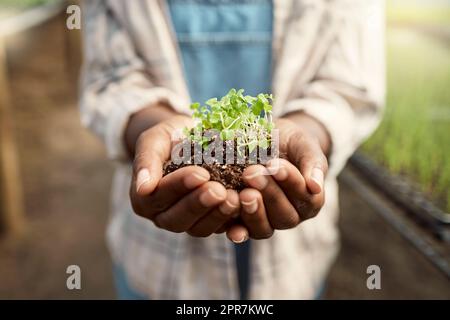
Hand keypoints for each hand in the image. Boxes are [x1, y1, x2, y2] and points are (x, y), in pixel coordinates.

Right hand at [128, 112, 241, 238]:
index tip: (200, 173)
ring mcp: (189, 222)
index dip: (179, 186)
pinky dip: (234, 222)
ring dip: (218, 215)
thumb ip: (146, 161)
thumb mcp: (154, 140)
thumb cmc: (170, 137)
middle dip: (199, 204)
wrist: (193, 138)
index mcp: (145, 199)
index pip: (158, 197)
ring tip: (235, 198)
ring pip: (200, 229)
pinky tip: (247, 207)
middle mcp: (164, 216)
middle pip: (178, 220)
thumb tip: (143, 188)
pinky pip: (221, 229)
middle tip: (219, 190)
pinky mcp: (212, 223)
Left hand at [230, 113, 329, 239]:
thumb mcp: (304, 145)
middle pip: (284, 215)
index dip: (290, 181)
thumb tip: (315, 186)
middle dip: (268, 193)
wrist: (269, 142)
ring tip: (243, 194)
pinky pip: (243, 232)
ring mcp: (268, 222)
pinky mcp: (245, 224)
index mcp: (310, 199)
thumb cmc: (290, 143)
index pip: (304, 195)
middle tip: (252, 173)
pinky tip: (230, 228)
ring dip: (253, 213)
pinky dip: (237, 231)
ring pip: (264, 228)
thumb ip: (312, 163)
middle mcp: (290, 215)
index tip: (275, 165)